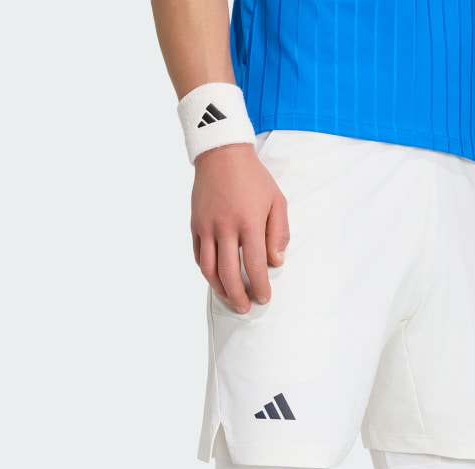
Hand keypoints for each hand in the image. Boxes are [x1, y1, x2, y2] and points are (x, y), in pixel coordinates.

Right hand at [191, 143, 289, 312]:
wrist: (221, 153)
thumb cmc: (254, 178)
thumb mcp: (277, 201)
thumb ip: (280, 233)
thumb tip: (276, 262)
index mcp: (248, 222)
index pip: (255, 265)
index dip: (260, 286)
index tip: (264, 298)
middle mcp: (224, 227)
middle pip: (229, 274)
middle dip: (238, 297)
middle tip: (246, 308)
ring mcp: (206, 227)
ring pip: (209, 269)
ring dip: (220, 289)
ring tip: (231, 299)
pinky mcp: (195, 225)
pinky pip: (198, 256)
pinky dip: (207, 272)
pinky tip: (217, 280)